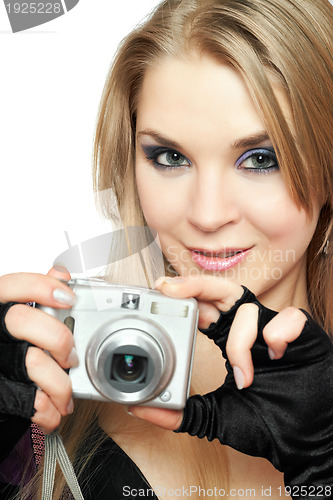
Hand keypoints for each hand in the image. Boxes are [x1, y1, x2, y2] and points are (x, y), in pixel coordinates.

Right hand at [0, 267, 76, 432]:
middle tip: (69, 355)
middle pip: (22, 322)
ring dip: (60, 383)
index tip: (68, 297)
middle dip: (57, 339)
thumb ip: (35, 296)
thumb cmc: (8, 352)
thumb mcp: (17, 319)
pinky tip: (52, 409)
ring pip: (31, 362)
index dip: (42, 287)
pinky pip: (28, 400)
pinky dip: (48, 410)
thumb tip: (60, 272)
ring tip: (65, 392)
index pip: (12, 285)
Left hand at [130, 283, 332, 488]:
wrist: (306, 442)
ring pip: (249, 308)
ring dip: (240, 342)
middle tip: (168, 288)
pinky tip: (275, 355)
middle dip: (195, 284)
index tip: (160, 291)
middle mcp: (250, 329)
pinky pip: (290, 318)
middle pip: (222, 290)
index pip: (205, 307)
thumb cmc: (266, 424)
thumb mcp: (213, 417)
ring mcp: (275, 330)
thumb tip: (140, 408)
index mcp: (229, 341)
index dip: (184, 295)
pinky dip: (277, 333)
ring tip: (244, 378)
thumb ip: (178, 413)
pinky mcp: (305, 335)